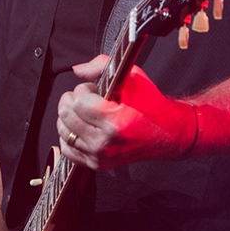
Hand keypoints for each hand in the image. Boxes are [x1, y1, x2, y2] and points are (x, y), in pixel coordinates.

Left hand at [56, 54, 194, 169]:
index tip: (95, 90)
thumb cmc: (150, 105)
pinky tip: (81, 127)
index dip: (84, 89)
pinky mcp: (96, 164)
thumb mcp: (133, 77)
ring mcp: (99, 156)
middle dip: (73, 100)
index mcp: (114, 122)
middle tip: (88, 99)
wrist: (166, 134)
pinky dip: (69, 135)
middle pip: (65, 114)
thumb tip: (77, 70)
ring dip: (70, 116)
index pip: (78, 101)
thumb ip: (102, 66)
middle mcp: (104, 142)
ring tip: (86, 112)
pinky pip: (66, 148)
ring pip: (63, 130)